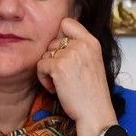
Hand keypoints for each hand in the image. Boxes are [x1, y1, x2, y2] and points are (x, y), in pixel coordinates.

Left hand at [35, 18, 115, 134]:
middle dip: (54, 58)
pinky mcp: (58, 66)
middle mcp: (82, 44)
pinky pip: (40, 65)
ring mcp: (70, 54)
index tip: (63, 53)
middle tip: (63, 76)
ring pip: (45, 54)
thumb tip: (58, 39)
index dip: (60, 36)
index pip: (67, 23)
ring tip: (60, 83)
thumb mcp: (92, 62)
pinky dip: (43, 79)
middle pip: (53, 41)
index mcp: (92, 42)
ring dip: (48, 70)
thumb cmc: (92, 93)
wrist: (95, 113)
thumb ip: (80, 48)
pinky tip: (55, 89)